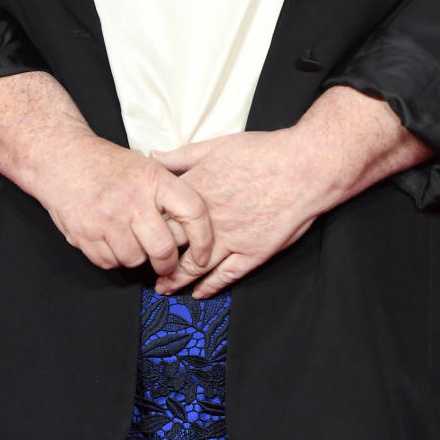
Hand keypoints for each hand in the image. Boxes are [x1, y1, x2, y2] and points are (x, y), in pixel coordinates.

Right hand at [35, 134, 213, 275]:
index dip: (203, 239)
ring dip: (137, 257)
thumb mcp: (145, 165)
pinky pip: (109, 262)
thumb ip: (168, 192)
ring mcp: (105, 219)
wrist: (61, 158)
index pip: (192, 212)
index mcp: (153, 179)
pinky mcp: (83, 235)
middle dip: (168, 263)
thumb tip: (196, 227)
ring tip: (132, 241)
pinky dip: (114, 258)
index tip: (203, 254)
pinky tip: (111, 241)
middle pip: (163, 248)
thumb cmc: (108, 164)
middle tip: (167, 264)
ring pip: (135, 259)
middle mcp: (131, 200)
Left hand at [150, 129, 323, 298]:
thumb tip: (152, 157)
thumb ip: (182, 155)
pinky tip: (199, 293)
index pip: (158, 216)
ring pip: (194, 267)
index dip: (144, 227)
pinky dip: (210, 287)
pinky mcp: (253, 253)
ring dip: (176, 280)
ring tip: (163, 288)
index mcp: (196, 192)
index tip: (136, 234)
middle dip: (153, 258)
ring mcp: (231, 239)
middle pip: (170, 245)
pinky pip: (226, 276)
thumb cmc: (264, 152)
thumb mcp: (217, 145)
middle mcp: (209, 221)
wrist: (304, 167)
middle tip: (142, 267)